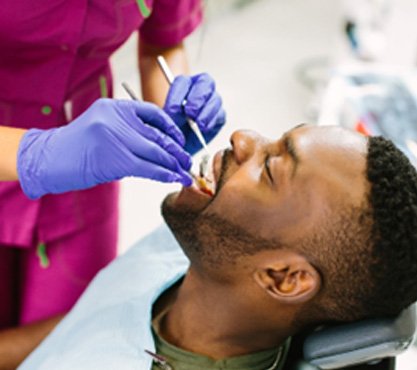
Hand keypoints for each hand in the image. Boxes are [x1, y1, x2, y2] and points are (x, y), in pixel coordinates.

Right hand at [18, 99, 191, 198]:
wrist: (48, 159)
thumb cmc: (76, 147)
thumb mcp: (102, 128)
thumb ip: (127, 132)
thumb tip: (159, 148)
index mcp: (115, 107)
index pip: (152, 112)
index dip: (171, 127)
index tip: (179, 140)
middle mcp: (117, 118)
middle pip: (157, 135)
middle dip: (176, 151)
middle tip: (188, 162)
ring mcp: (116, 137)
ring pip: (155, 152)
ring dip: (173, 165)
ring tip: (185, 174)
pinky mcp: (115, 158)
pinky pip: (147, 167)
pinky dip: (163, 174)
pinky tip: (173, 179)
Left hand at [163, 73, 225, 154]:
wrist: (181, 142)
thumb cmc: (173, 126)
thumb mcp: (167, 119)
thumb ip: (171, 114)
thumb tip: (174, 114)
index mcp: (184, 84)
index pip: (182, 82)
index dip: (177, 96)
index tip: (172, 111)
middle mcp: (201, 87)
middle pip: (205, 82)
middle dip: (197, 99)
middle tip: (190, 113)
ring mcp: (213, 100)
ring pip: (215, 99)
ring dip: (205, 113)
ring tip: (198, 125)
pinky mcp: (219, 115)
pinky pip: (220, 114)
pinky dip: (211, 122)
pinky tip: (204, 129)